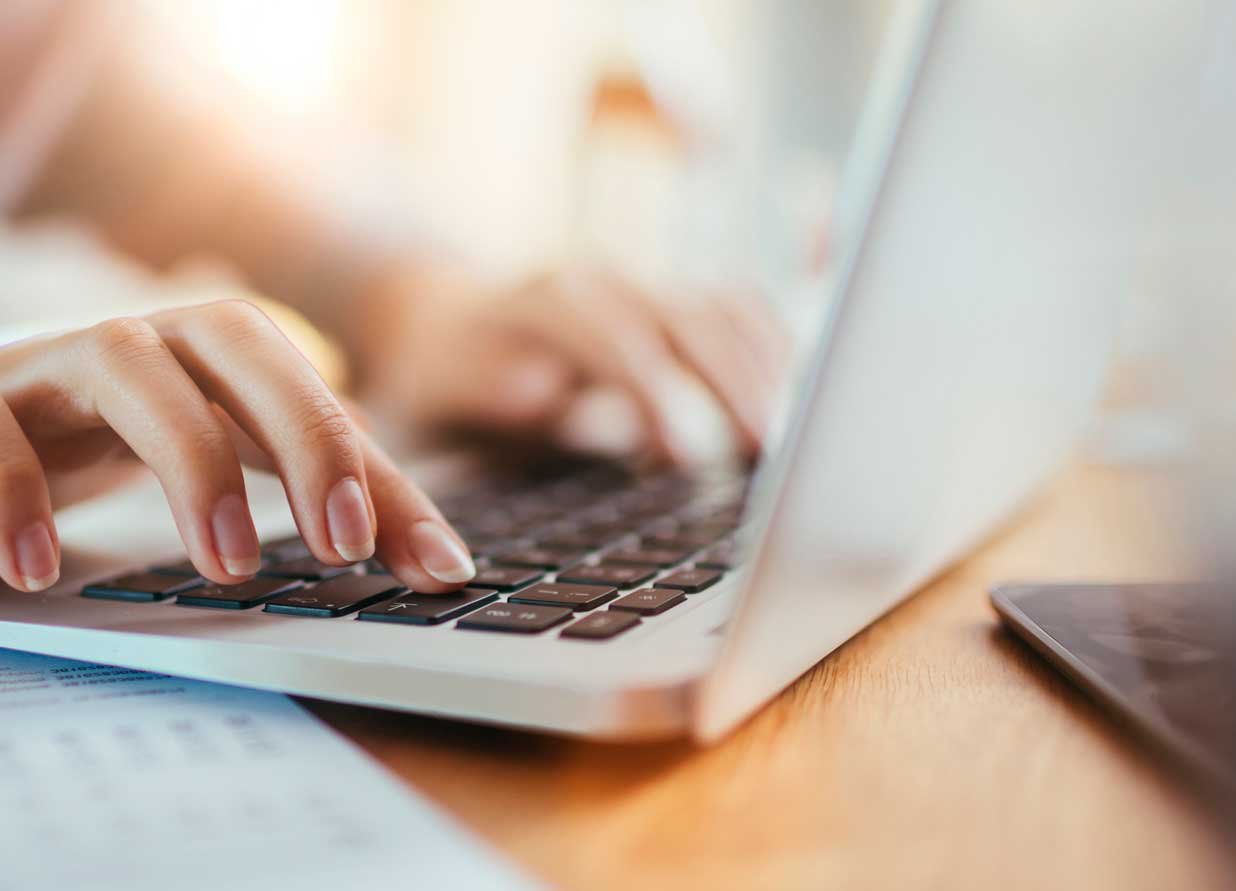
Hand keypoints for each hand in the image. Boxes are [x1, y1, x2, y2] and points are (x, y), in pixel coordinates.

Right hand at [0, 300, 476, 592]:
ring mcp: (25, 370)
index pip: (308, 394)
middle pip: (230, 338)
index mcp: (187, 361)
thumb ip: (281, 499)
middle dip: (302, 433)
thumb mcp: (167, 474)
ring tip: (226, 565)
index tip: (439, 566)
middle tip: (341, 544)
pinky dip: (11, 490)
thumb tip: (417, 555)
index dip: (382, 474)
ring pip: (121, 362)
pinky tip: (39, 569)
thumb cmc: (36, 459)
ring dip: (188, 458)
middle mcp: (121, 347)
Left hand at [357, 268, 789, 460]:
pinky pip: (739, 310)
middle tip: (769, 450)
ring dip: (766, 368)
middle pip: (688, 316)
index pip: (614, 336)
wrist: (434, 320)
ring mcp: (642, 285)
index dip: (653, 391)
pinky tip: (802, 398)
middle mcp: (602, 280)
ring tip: (797, 438)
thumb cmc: (437, 379)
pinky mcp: (670, 302)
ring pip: (724, 309)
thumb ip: (490, 391)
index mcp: (544, 300)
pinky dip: (776, 347)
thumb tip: (546, 391)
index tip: (682, 453)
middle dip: (732, 382)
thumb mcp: (439, 392)